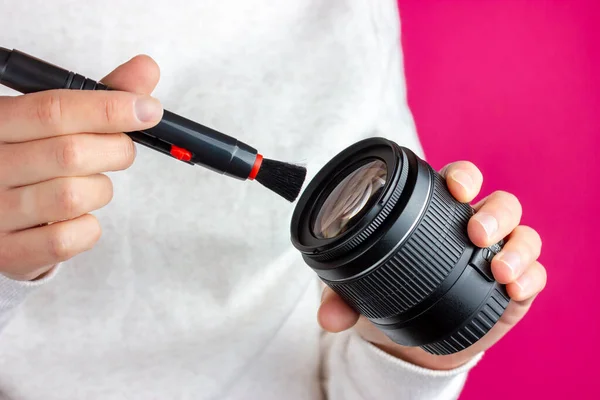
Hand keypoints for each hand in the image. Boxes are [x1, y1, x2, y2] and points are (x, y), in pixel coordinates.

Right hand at [0, 55, 162, 280]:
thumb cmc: (34, 158)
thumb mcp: (55, 121)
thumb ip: (100, 96)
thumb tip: (146, 68)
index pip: (55, 110)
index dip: (109, 108)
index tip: (149, 109)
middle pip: (71, 153)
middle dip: (115, 150)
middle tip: (121, 150)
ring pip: (73, 197)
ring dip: (101, 189)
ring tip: (90, 185)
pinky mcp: (9, 252)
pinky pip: (70, 238)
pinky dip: (88, 227)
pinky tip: (77, 217)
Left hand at [317, 161, 546, 369]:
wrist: (416, 340)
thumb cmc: (394, 297)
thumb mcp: (365, 293)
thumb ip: (344, 299)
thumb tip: (327, 317)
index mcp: (440, 215)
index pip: (459, 181)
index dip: (463, 177)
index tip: (457, 188)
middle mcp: (475, 227)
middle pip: (500, 204)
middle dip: (494, 212)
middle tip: (475, 232)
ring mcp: (499, 255)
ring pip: (523, 234)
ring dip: (516, 245)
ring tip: (498, 267)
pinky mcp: (516, 286)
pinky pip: (535, 274)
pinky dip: (529, 278)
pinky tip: (513, 289)